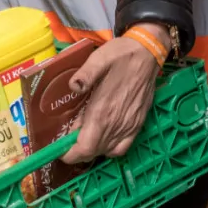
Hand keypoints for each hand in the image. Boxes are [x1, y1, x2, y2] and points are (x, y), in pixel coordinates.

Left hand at [62, 25, 165, 163]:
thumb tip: (73, 86)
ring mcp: (129, 125)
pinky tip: (104, 137)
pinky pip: (123, 147)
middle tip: (68, 138)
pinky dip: (110, 149)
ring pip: (107, 151)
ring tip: (84, 135)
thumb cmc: (121, 55)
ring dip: (92, 149)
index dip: (69, 154)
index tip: (59, 148)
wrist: (148, 53)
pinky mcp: (138, 123)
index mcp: (102, 111)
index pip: (84, 148)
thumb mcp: (99, 59)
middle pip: (93, 152)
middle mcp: (116, 123)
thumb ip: (85, 74)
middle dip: (77, 152)